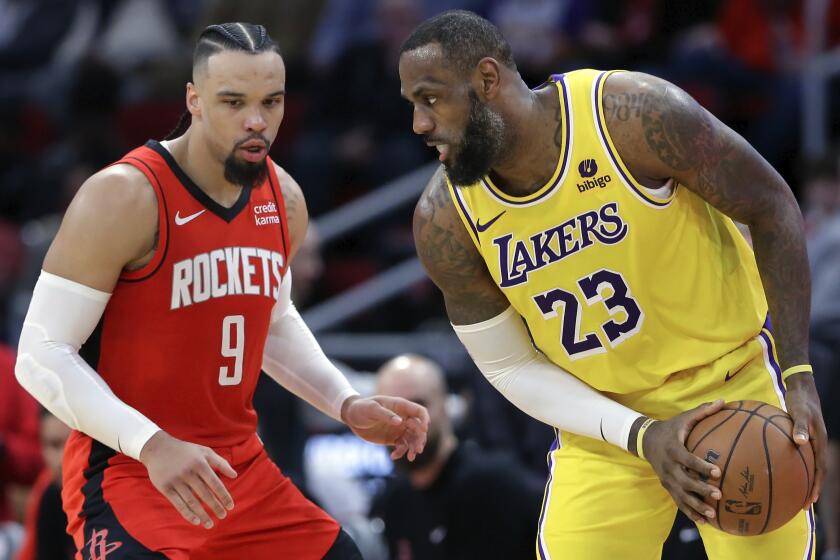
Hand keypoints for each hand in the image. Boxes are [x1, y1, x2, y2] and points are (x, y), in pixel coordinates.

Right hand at [139, 431, 236, 527]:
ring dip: (202, 515)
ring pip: (192, 502)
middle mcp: (188, 472)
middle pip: (205, 494)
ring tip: (210, 524)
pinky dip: (187, 514)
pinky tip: (196, 521)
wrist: (158, 448)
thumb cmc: (186, 451)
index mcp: (200, 463)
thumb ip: (220, 463)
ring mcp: (176, 481)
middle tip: (223, 516)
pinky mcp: (165, 488)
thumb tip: (235, 476)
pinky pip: (178, 504)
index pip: (215, 483)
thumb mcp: (204, 451)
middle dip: (215, 507)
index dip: (224, 496)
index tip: (231, 506)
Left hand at [341, 395, 428, 460]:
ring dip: (413, 448)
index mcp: (401, 406)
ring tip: (411, 457)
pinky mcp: (393, 438)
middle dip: (420, 439)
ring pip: (412, 439)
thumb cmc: (361, 408)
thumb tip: (400, 422)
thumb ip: (385, 415)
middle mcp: (403, 417)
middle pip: (418, 428)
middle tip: (417, 450)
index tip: (424, 430)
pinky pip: (402, 446)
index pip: (419, 412)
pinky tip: (393, 457)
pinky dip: (401, 452)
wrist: (351, 417)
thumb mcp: (371, 409)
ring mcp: (399, 428)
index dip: (424, 420)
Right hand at [642, 400, 724, 524]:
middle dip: (701, 489)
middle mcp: (669, 467)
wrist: (645, 440)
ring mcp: (667, 478)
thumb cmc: (671, 428)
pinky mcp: (667, 486)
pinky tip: (703, 522)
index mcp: (673, 449)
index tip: (716, 471)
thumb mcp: (683, 418)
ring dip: (696, 505)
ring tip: (712, 514)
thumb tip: (723, 401)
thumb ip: (703, 411)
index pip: (687, 459)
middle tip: (718, 495)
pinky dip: (690, 512)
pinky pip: (678, 502)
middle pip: (685, 481)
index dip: (701, 466)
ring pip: (681, 495)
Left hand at [784, 372, 826, 507]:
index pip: (820, 470)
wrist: (802, 388)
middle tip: (801, 505)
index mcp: (820, 443)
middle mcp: (816, 445)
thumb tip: (800, 442)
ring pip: (806, 465)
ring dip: (801, 479)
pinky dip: (790, 464)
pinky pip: (796, 455)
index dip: (816, 486)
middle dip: (810, 489)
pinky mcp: (800, 437)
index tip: (809, 501)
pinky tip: (775, 468)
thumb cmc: (801, 400)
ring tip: (790, 492)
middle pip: (815, 472)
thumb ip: (801, 426)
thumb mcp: (801, 412)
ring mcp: (810, 442)